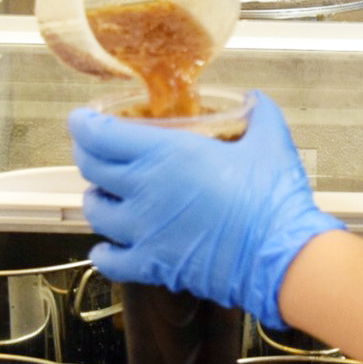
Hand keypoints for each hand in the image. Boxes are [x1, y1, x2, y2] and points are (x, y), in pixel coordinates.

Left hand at [68, 91, 343, 328]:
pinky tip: (106, 249)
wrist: (280, 256)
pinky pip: (110, 260)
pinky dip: (103, 253)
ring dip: (96, 197)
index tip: (82, 119)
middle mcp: (145, 189)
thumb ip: (259, 113)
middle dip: (87, 154)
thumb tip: (255, 100)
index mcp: (167, 153)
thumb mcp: (271, 141)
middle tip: (94, 148)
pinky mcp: (152, 264)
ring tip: (105, 193)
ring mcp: (144, 230)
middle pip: (91, 167)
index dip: (84, 124)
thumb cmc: (272, 200)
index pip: (101, 134)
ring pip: (95, 210)